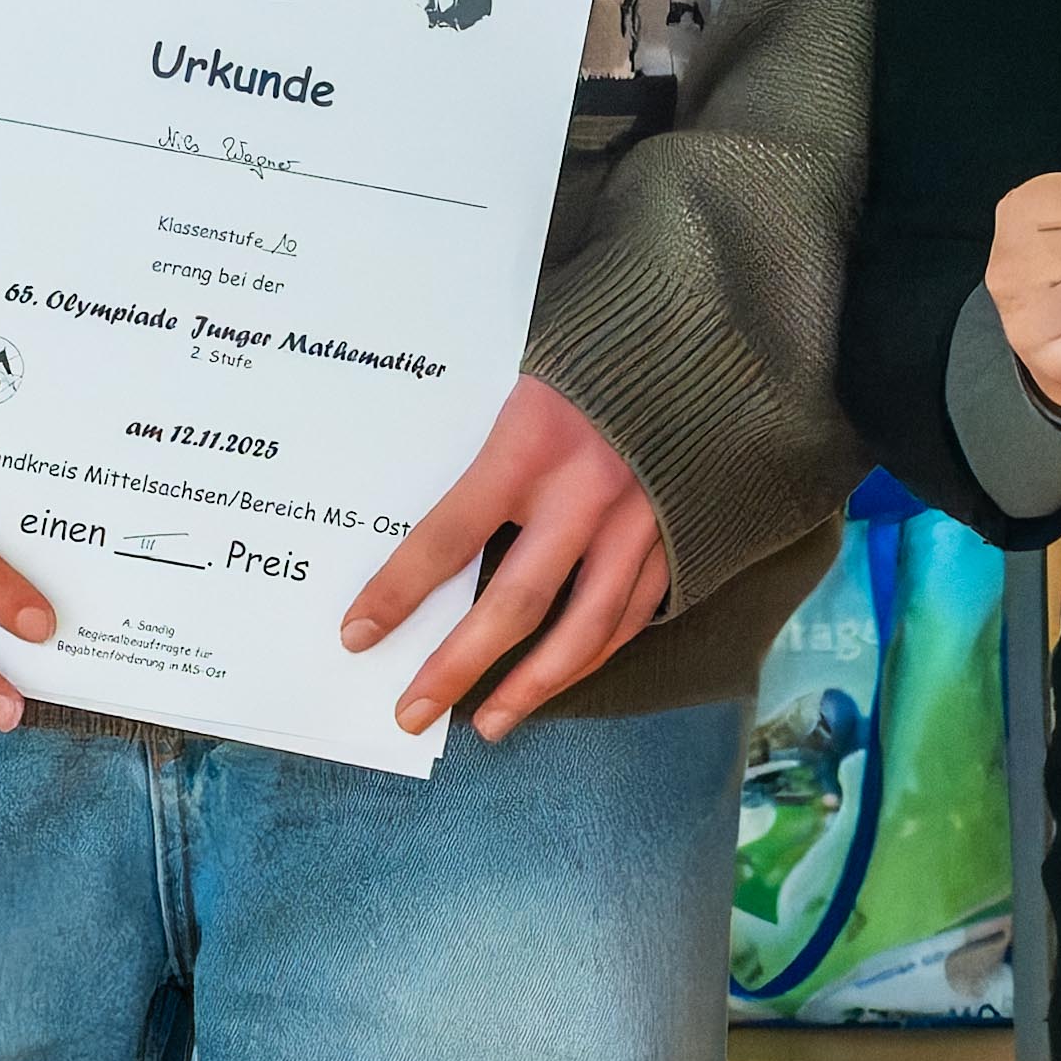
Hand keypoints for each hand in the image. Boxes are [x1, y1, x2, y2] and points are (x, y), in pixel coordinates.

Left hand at [339, 378, 679, 736]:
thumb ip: (483, 444)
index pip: (449, 534)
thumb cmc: (591, 351)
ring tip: (488, 723)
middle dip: (458, 666)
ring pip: (583, 628)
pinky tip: (558, 679)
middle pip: (514, 602)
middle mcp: (587, 491)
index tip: (358, 634)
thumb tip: (423, 521)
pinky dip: (592, 654)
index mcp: (533, 441)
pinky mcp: (678, 536)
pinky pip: (631, 615)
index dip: (399, 591)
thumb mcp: (523, 379)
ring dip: (532, 685)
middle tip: (413, 712)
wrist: (701, 337)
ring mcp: (640, 521)